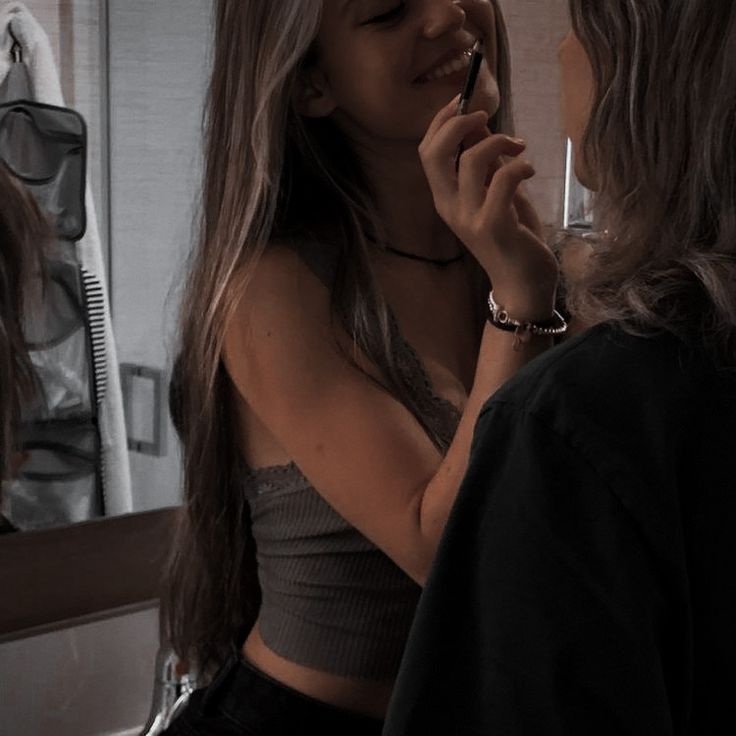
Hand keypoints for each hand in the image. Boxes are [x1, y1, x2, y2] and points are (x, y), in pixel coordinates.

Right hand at [419, 96, 558, 319]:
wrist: (523, 286)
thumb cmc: (512, 239)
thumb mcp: (494, 194)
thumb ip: (485, 164)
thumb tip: (478, 124)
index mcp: (445, 199)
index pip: (427, 151)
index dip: (442, 120)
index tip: (465, 102)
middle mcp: (450, 207)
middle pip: (434, 153)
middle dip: (457, 122)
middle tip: (484, 115)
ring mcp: (469, 218)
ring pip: (471, 160)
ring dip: (498, 141)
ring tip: (519, 148)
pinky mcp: (494, 225)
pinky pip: (503, 179)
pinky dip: (519, 165)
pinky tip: (529, 168)